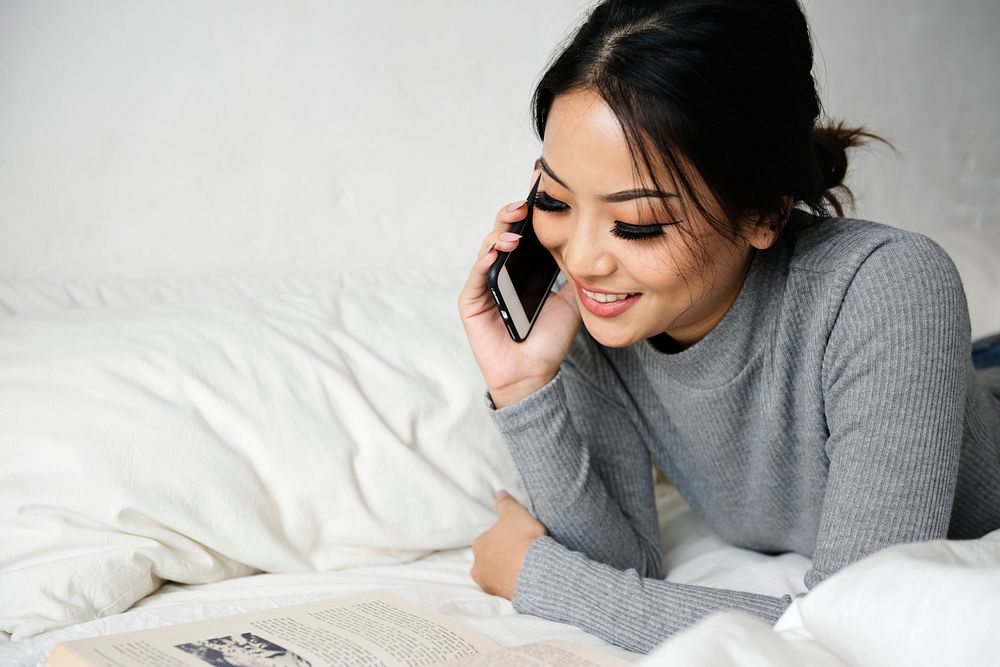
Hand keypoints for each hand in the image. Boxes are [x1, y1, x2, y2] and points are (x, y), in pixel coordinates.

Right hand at [457, 165, 581, 407]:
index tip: (543, 180)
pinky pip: (477, 275)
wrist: (535, 374)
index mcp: (523, 266)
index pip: (525, 229)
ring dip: (502, 230)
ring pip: (488, 246)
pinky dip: (486, 258)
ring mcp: (484, 284)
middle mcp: (501, 270)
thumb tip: (591, 242)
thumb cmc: (549, 339)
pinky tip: (499, 248)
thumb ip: (575, 271)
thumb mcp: (573, 298)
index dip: (531, 205)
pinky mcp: (471, 302)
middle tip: (530, 196)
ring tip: (518, 220)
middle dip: (516, 210)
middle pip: (505, 231)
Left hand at [470, 490, 548, 599]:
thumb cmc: (523, 538)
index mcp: (479, 545)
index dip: (504, 537)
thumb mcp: (515, 513)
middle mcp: (479, 567)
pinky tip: (528, 578)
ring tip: (528, 566)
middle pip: (491, 558)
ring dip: (509, 571)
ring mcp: (490, 585)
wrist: (536, 570)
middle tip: (523, 552)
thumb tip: (499, 493)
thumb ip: (505, 503)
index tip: (518, 537)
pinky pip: (508, 588)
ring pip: (498, 574)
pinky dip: (516, 583)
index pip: (489, 539)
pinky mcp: (502, 598)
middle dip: (503, 556)